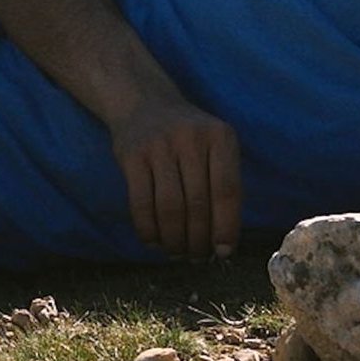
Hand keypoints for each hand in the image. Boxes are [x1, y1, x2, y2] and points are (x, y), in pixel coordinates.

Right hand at [109, 99, 241, 260]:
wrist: (143, 103)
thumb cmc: (188, 136)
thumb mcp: (215, 146)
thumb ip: (223, 184)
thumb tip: (224, 242)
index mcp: (220, 137)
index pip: (228, 190)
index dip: (226, 226)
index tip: (223, 252)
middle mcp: (191, 139)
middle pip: (198, 204)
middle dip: (198, 240)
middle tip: (197, 257)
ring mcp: (159, 146)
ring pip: (170, 208)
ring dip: (174, 240)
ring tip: (177, 253)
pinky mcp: (132, 155)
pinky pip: (141, 204)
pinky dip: (148, 230)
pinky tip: (154, 241)